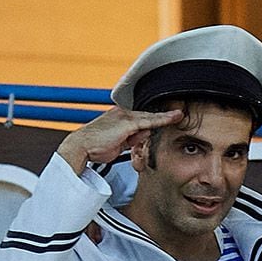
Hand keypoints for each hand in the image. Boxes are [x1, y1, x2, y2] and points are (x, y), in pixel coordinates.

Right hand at [58, 106, 187, 173]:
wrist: (81, 147)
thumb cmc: (94, 147)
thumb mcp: (118, 143)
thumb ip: (131, 139)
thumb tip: (144, 135)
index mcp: (118, 116)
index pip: (140, 117)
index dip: (154, 119)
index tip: (168, 118)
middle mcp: (121, 113)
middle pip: (146, 115)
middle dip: (162, 115)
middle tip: (178, 114)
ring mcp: (124, 116)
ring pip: (149, 117)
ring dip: (166, 117)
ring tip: (179, 115)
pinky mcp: (127, 122)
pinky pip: (149, 121)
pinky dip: (162, 120)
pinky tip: (174, 118)